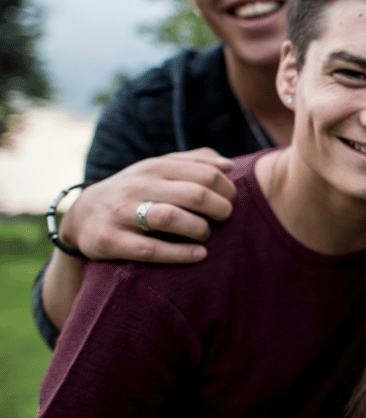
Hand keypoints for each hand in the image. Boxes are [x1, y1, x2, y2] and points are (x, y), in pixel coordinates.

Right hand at [60, 148, 236, 263]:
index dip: (227, 189)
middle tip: (225, 218)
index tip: (232, 201)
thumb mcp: (158, 169)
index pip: (205, 173)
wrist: (82, 215)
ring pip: (171, 218)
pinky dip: (180, 254)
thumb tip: (229, 164)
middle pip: (193, 194)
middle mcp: (138, 186)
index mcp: (155, 167)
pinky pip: (150, 249)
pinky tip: (199, 254)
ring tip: (207, 234)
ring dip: (199, 228)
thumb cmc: (135, 191)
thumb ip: (194, 162)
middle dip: (220, 208)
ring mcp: (122, 213)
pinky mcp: (110, 240)